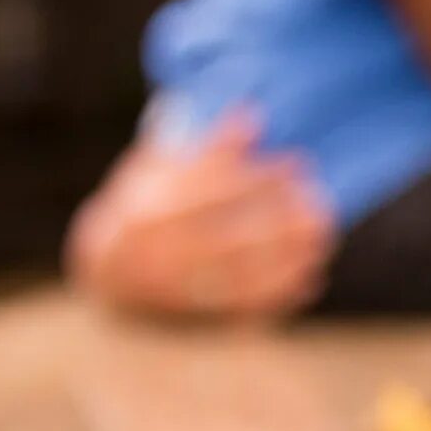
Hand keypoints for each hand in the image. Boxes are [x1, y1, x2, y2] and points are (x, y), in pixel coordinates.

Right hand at [64, 109, 333, 319]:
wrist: (107, 273)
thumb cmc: (144, 204)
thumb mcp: (154, 166)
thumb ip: (198, 144)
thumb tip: (252, 113)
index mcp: (145, 211)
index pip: (209, 192)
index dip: (257, 176)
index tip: (299, 161)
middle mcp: (154, 254)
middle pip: (229, 236)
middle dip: (280, 219)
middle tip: (320, 199)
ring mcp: (171, 289)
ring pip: (238, 275)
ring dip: (286, 257)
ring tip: (323, 234)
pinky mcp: (187, 317)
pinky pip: (239, 310)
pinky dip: (276, 295)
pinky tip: (311, 276)